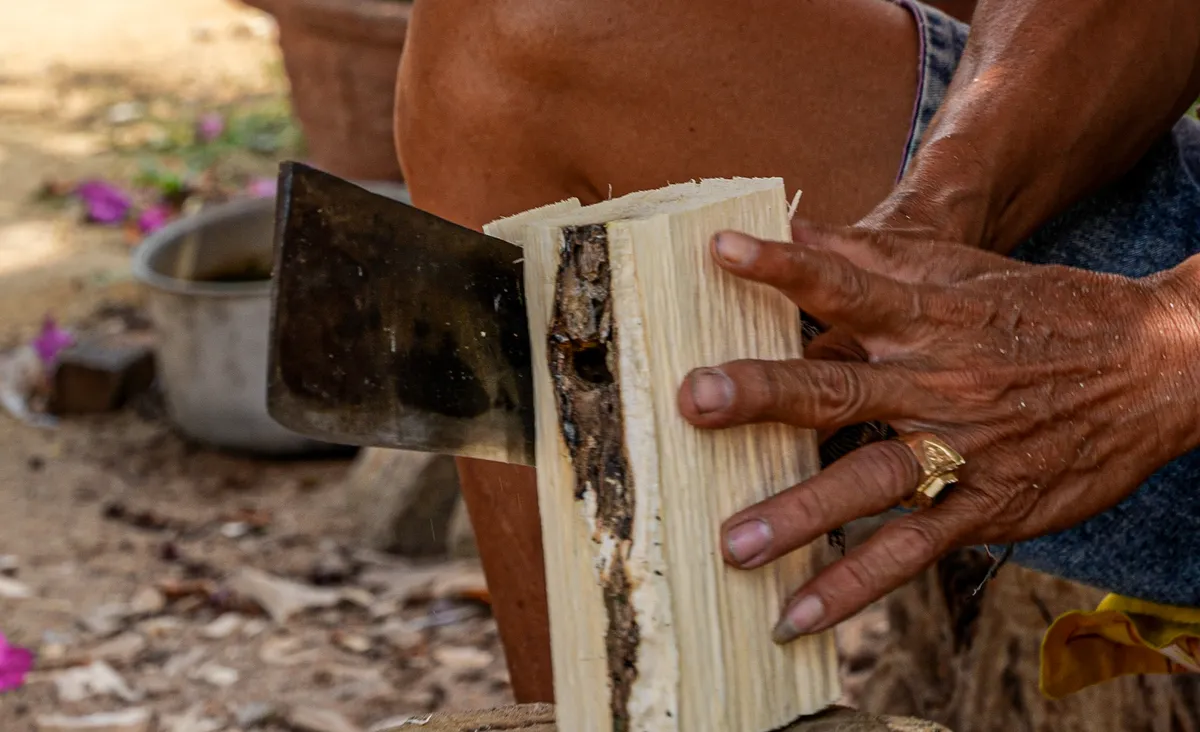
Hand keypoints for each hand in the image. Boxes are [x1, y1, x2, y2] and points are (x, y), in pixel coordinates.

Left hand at [677, 223, 1199, 642]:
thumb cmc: (1045, 311)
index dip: (783, 267)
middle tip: (696, 402)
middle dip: (764, 394)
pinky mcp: (988, 505)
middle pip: (842, 388)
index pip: (845, 285)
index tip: (720, 251)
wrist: (1155, 364)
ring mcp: (963, 450)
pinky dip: (855, 585)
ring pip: (872, 482)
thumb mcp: (964, 272)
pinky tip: (799, 614)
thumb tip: (795, 226)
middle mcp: (938, 381)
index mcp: (928, 318)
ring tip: (735, 546)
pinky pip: (913, 549)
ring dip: (801, 513)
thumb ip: (874, 255)